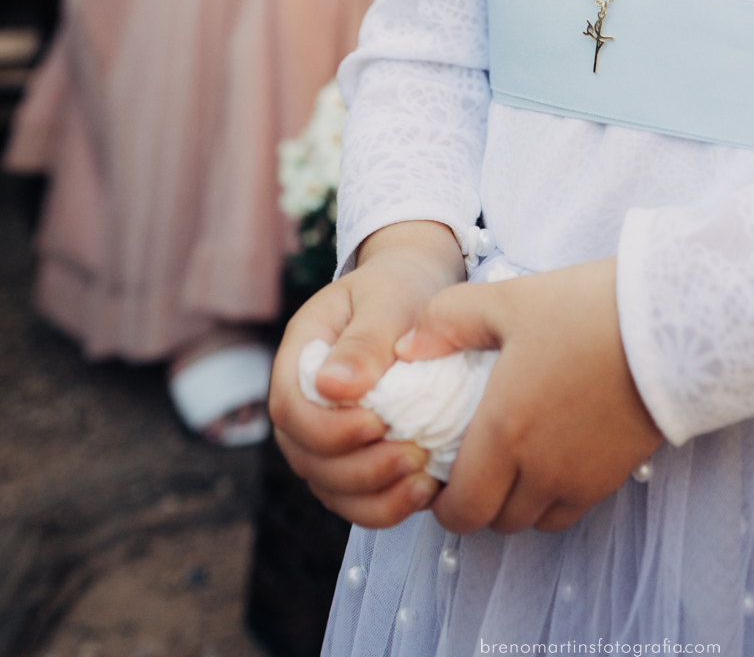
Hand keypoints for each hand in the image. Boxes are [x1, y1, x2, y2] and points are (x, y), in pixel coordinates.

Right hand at [269, 220, 463, 526]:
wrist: (420, 287)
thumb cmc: (401, 286)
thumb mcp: (387, 298)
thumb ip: (364, 340)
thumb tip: (334, 388)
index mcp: (300, 354)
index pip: (290, 408)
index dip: (327, 429)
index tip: (378, 423)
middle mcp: (305, 399)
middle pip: (306, 456)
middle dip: (358, 469)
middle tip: (413, 456)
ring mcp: (324, 432)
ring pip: (329, 486)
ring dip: (373, 496)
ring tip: (422, 482)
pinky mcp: (354, 455)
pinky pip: (355, 497)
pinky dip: (384, 506)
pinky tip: (424, 492)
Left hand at [402, 257, 662, 534]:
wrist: (670, 322)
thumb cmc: (585, 308)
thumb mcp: (506, 300)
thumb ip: (447, 322)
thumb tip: (407, 350)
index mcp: (504, 433)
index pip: (461, 510)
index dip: (443, 503)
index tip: (440, 471)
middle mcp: (540, 470)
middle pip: (495, 521)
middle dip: (477, 501)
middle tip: (473, 460)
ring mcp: (581, 479)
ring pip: (535, 519)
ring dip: (517, 501)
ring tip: (513, 456)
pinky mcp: (614, 476)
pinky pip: (571, 507)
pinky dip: (553, 495)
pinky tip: (552, 452)